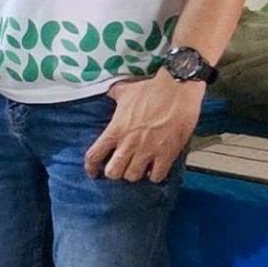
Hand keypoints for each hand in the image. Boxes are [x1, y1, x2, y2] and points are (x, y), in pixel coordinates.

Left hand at [83, 71, 203, 182]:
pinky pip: (156, 176)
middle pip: (112, 172)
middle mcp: (129, 144)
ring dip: (134, 174)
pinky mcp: (166, 155)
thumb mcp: (126, 90)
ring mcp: (147, 151)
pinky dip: (154, 176)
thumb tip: (110, 92)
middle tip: (119, 167)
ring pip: (133, 177)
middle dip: (113, 172)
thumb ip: (114, 94)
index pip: (94, 155)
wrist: (177, 90)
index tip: (93, 171)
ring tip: (137, 167)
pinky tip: (154, 169)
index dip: (91, 167)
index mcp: (116, 129)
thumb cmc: (152, 89)